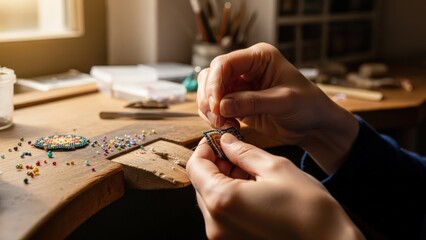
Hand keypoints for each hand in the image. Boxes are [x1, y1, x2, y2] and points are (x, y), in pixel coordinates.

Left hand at [187, 133, 364, 239]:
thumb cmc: (308, 207)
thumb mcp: (275, 167)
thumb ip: (243, 151)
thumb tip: (226, 141)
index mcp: (223, 201)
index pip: (195, 167)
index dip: (205, 148)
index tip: (218, 139)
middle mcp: (216, 224)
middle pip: (201, 184)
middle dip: (216, 164)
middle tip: (236, 152)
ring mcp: (223, 238)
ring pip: (211, 199)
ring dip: (223, 181)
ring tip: (249, 171)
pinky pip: (222, 215)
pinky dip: (231, 198)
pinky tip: (252, 189)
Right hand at [197, 43, 358, 173]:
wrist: (314, 125)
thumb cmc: (308, 106)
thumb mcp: (284, 102)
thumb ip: (252, 102)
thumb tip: (221, 106)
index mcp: (259, 58)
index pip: (225, 64)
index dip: (215, 83)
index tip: (216, 105)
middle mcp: (246, 68)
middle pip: (211, 76)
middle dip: (209, 98)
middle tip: (217, 118)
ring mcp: (240, 86)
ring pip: (209, 92)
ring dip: (210, 109)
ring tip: (223, 124)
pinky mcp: (237, 103)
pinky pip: (216, 107)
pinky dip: (216, 117)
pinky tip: (228, 127)